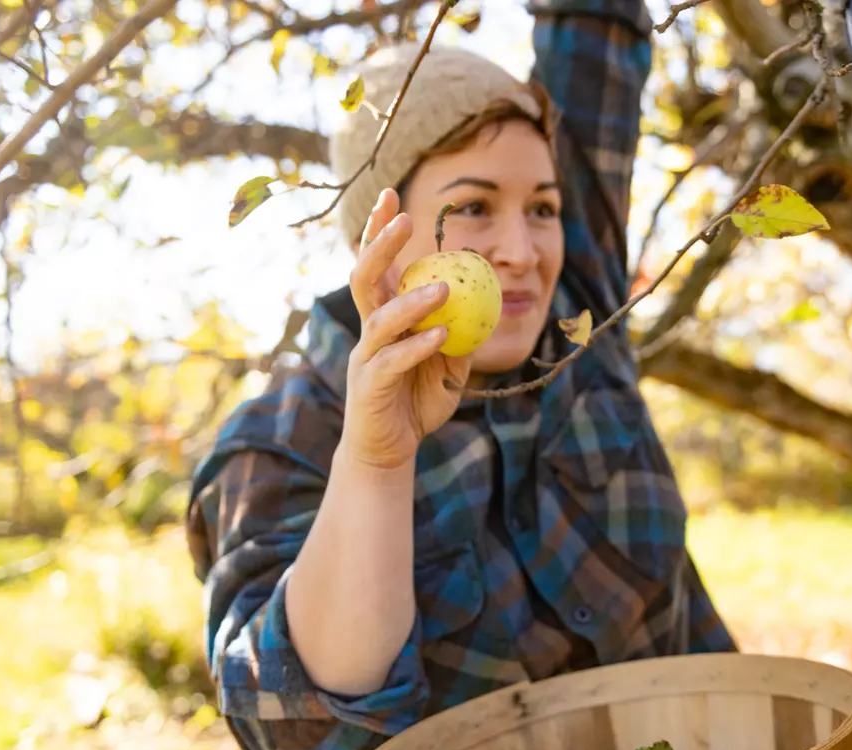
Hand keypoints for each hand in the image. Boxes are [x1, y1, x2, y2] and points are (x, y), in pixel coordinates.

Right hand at [340, 189, 471, 470]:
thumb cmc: (417, 401)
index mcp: (384, 317)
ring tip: (445, 289)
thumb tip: (486, 300)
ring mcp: (365, 357)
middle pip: (365, 277)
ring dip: (412, 301)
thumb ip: (461, 333)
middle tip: (403, 218)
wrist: (390, 451)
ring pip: (379, 319)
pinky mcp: (369, 386)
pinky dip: (418, 346)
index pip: (378, 265)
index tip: (393, 196)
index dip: (380, 230)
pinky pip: (392, 361)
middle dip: (379, 244)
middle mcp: (369, 331)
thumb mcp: (449, 363)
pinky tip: (441, 336)